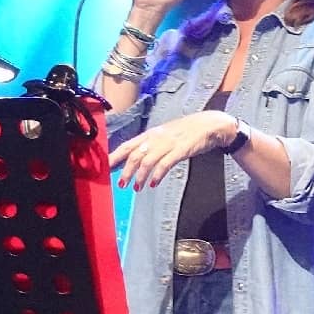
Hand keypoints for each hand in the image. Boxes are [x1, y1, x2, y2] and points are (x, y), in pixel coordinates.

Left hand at [109, 111, 238, 190]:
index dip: (115, 157)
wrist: (209, 124)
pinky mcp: (180, 150)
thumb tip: (135, 158)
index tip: (105, 168)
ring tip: (137, 188)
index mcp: (150, 134)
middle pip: (135, 155)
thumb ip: (151, 145)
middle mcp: (156, 138)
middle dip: (126, 171)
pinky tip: (153, 183)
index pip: (127, 146)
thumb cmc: (186, 131)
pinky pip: (165, 164)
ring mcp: (168, 144)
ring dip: (140, 177)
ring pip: (147, 161)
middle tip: (121, 184)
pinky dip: (157, 175)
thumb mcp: (165, 135)